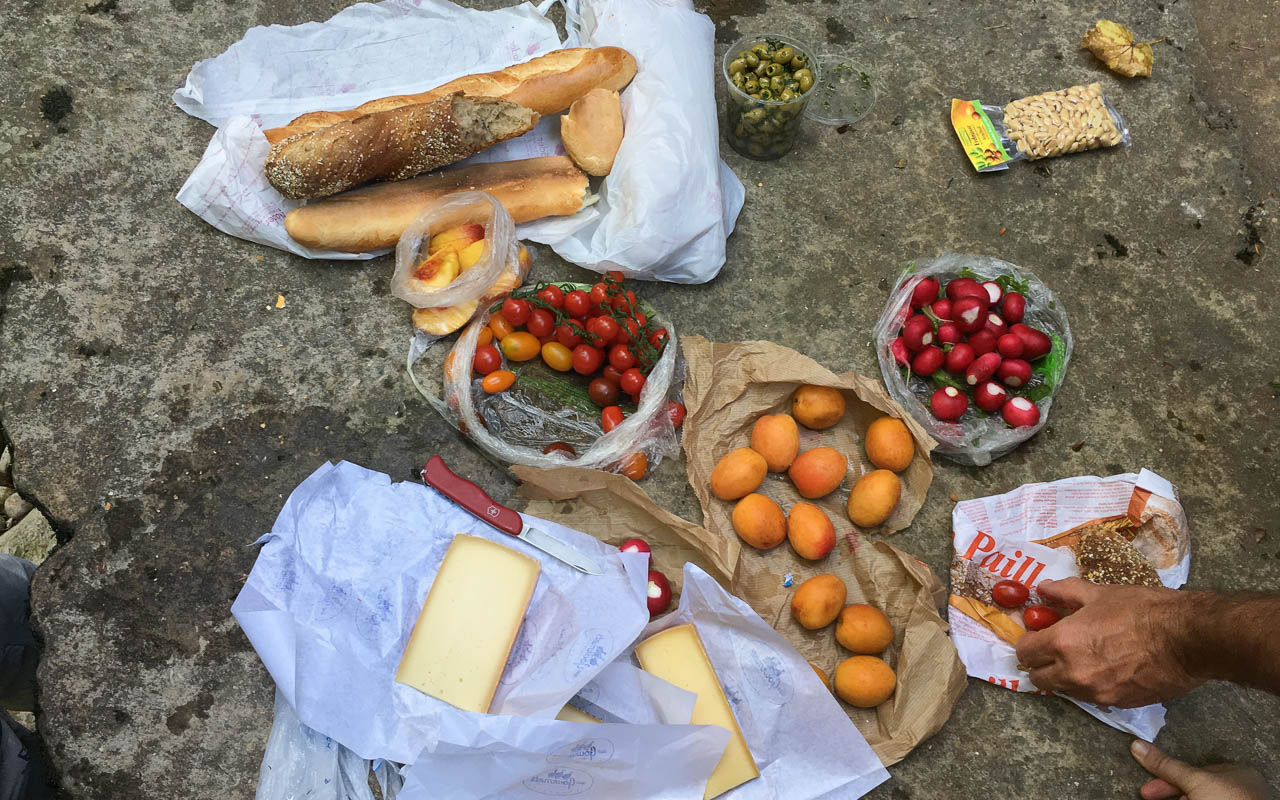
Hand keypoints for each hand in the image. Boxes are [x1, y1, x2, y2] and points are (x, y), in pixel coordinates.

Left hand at [1013, 578, 1200, 706]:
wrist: (1187, 639)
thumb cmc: (1143, 610)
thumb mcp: (1099, 593)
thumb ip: (1065, 592)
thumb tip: (1044, 589)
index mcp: (1063, 643)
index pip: (1025, 652)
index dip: (1028, 642)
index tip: (1038, 635)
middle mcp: (1074, 673)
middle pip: (1038, 679)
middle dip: (1040, 664)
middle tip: (1053, 650)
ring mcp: (1096, 693)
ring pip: (1064, 691)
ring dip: (1064, 677)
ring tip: (1083, 658)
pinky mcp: (1118, 704)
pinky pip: (1092, 698)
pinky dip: (1091, 687)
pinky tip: (1106, 670)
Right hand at [1131, 740, 1270, 799]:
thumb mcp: (1196, 781)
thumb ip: (1168, 765)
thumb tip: (1137, 745)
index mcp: (1237, 773)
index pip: (1196, 770)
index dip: (1169, 775)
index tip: (1149, 786)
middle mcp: (1238, 790)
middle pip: (1195, 787)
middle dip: (1170, 791)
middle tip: (1147, 795)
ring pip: (1198, 799)